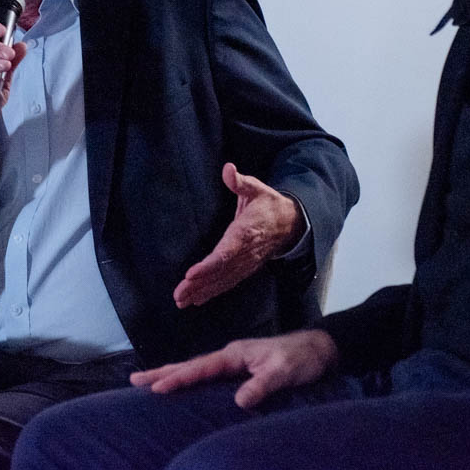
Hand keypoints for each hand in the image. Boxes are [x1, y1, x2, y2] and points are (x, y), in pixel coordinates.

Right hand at [131, 329, 337, 407]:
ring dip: (172, 374)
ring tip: (148, 382)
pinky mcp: (239, 369)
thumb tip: (238, 402)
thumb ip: (261, 385)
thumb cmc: (300, 359)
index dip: (178, 378)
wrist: (318, 350)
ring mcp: (233, 361)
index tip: (156, 387)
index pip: (201, 367)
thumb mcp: (283, 372)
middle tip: (134, 380)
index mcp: (234, 353)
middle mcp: (229, 355)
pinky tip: (182, 385)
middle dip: (162, 372)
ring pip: (196, 368)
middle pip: (190, 364)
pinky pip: (207, 374)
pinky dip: (189, 378)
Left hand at [173, 163, 303, 307]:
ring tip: (182, 301)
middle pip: (220, 271)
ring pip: (223, 280)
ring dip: (202, 291)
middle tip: (179, 295)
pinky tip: (198, 300)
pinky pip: (229, 282)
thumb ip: (241, 182)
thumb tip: (228, 169)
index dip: (209, 265)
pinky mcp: (246, 268)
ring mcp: (247, 263)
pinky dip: (213, 292)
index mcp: (246, 232)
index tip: (191, 274)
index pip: (226, 252)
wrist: (290, 224)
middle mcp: (246, 252)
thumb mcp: (257, 189)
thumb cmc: (267, 204)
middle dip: (199, 284)